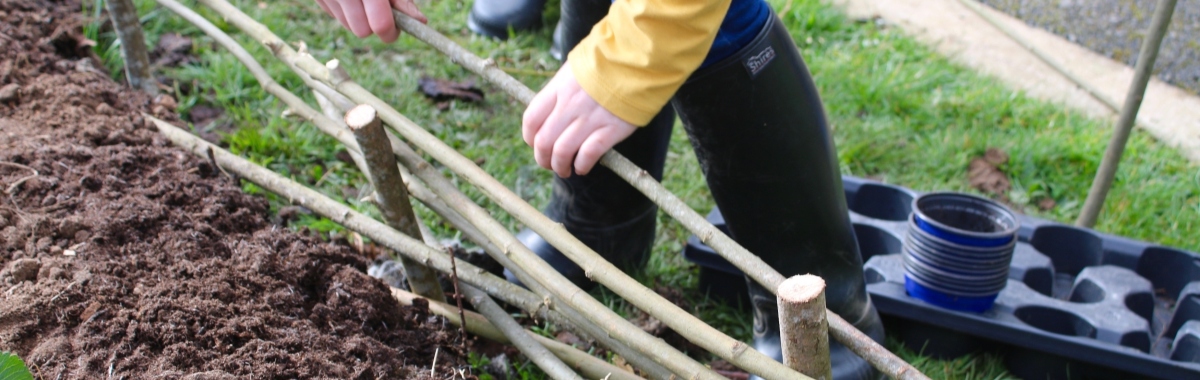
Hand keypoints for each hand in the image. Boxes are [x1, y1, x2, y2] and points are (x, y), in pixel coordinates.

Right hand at [313, 0, 426, 42]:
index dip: (391, 31)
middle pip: (362, 31)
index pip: (381, 24)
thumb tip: (420, 21)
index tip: (395, 28)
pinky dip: (344, 8)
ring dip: (358, 17)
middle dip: (373, 25)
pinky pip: (334, 14)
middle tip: (381, 9)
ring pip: (347, 25)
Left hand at [523, 66, 637, 177]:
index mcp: (559, 89)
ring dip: (560, 166)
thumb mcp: (574, 70)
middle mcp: (570, 104)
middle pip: (544, 141)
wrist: (636, 61)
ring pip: (563, 152)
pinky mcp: (611, 128)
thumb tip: (549, 114)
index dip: (529, 138)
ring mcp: (590, 117)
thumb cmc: (605, 65)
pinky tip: (583, 167)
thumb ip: (560, 91)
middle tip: (550, 164)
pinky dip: (582, 165)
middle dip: (543, 159)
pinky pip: (588, 154)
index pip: (531, 120)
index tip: (536, 145)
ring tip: (565, 169)